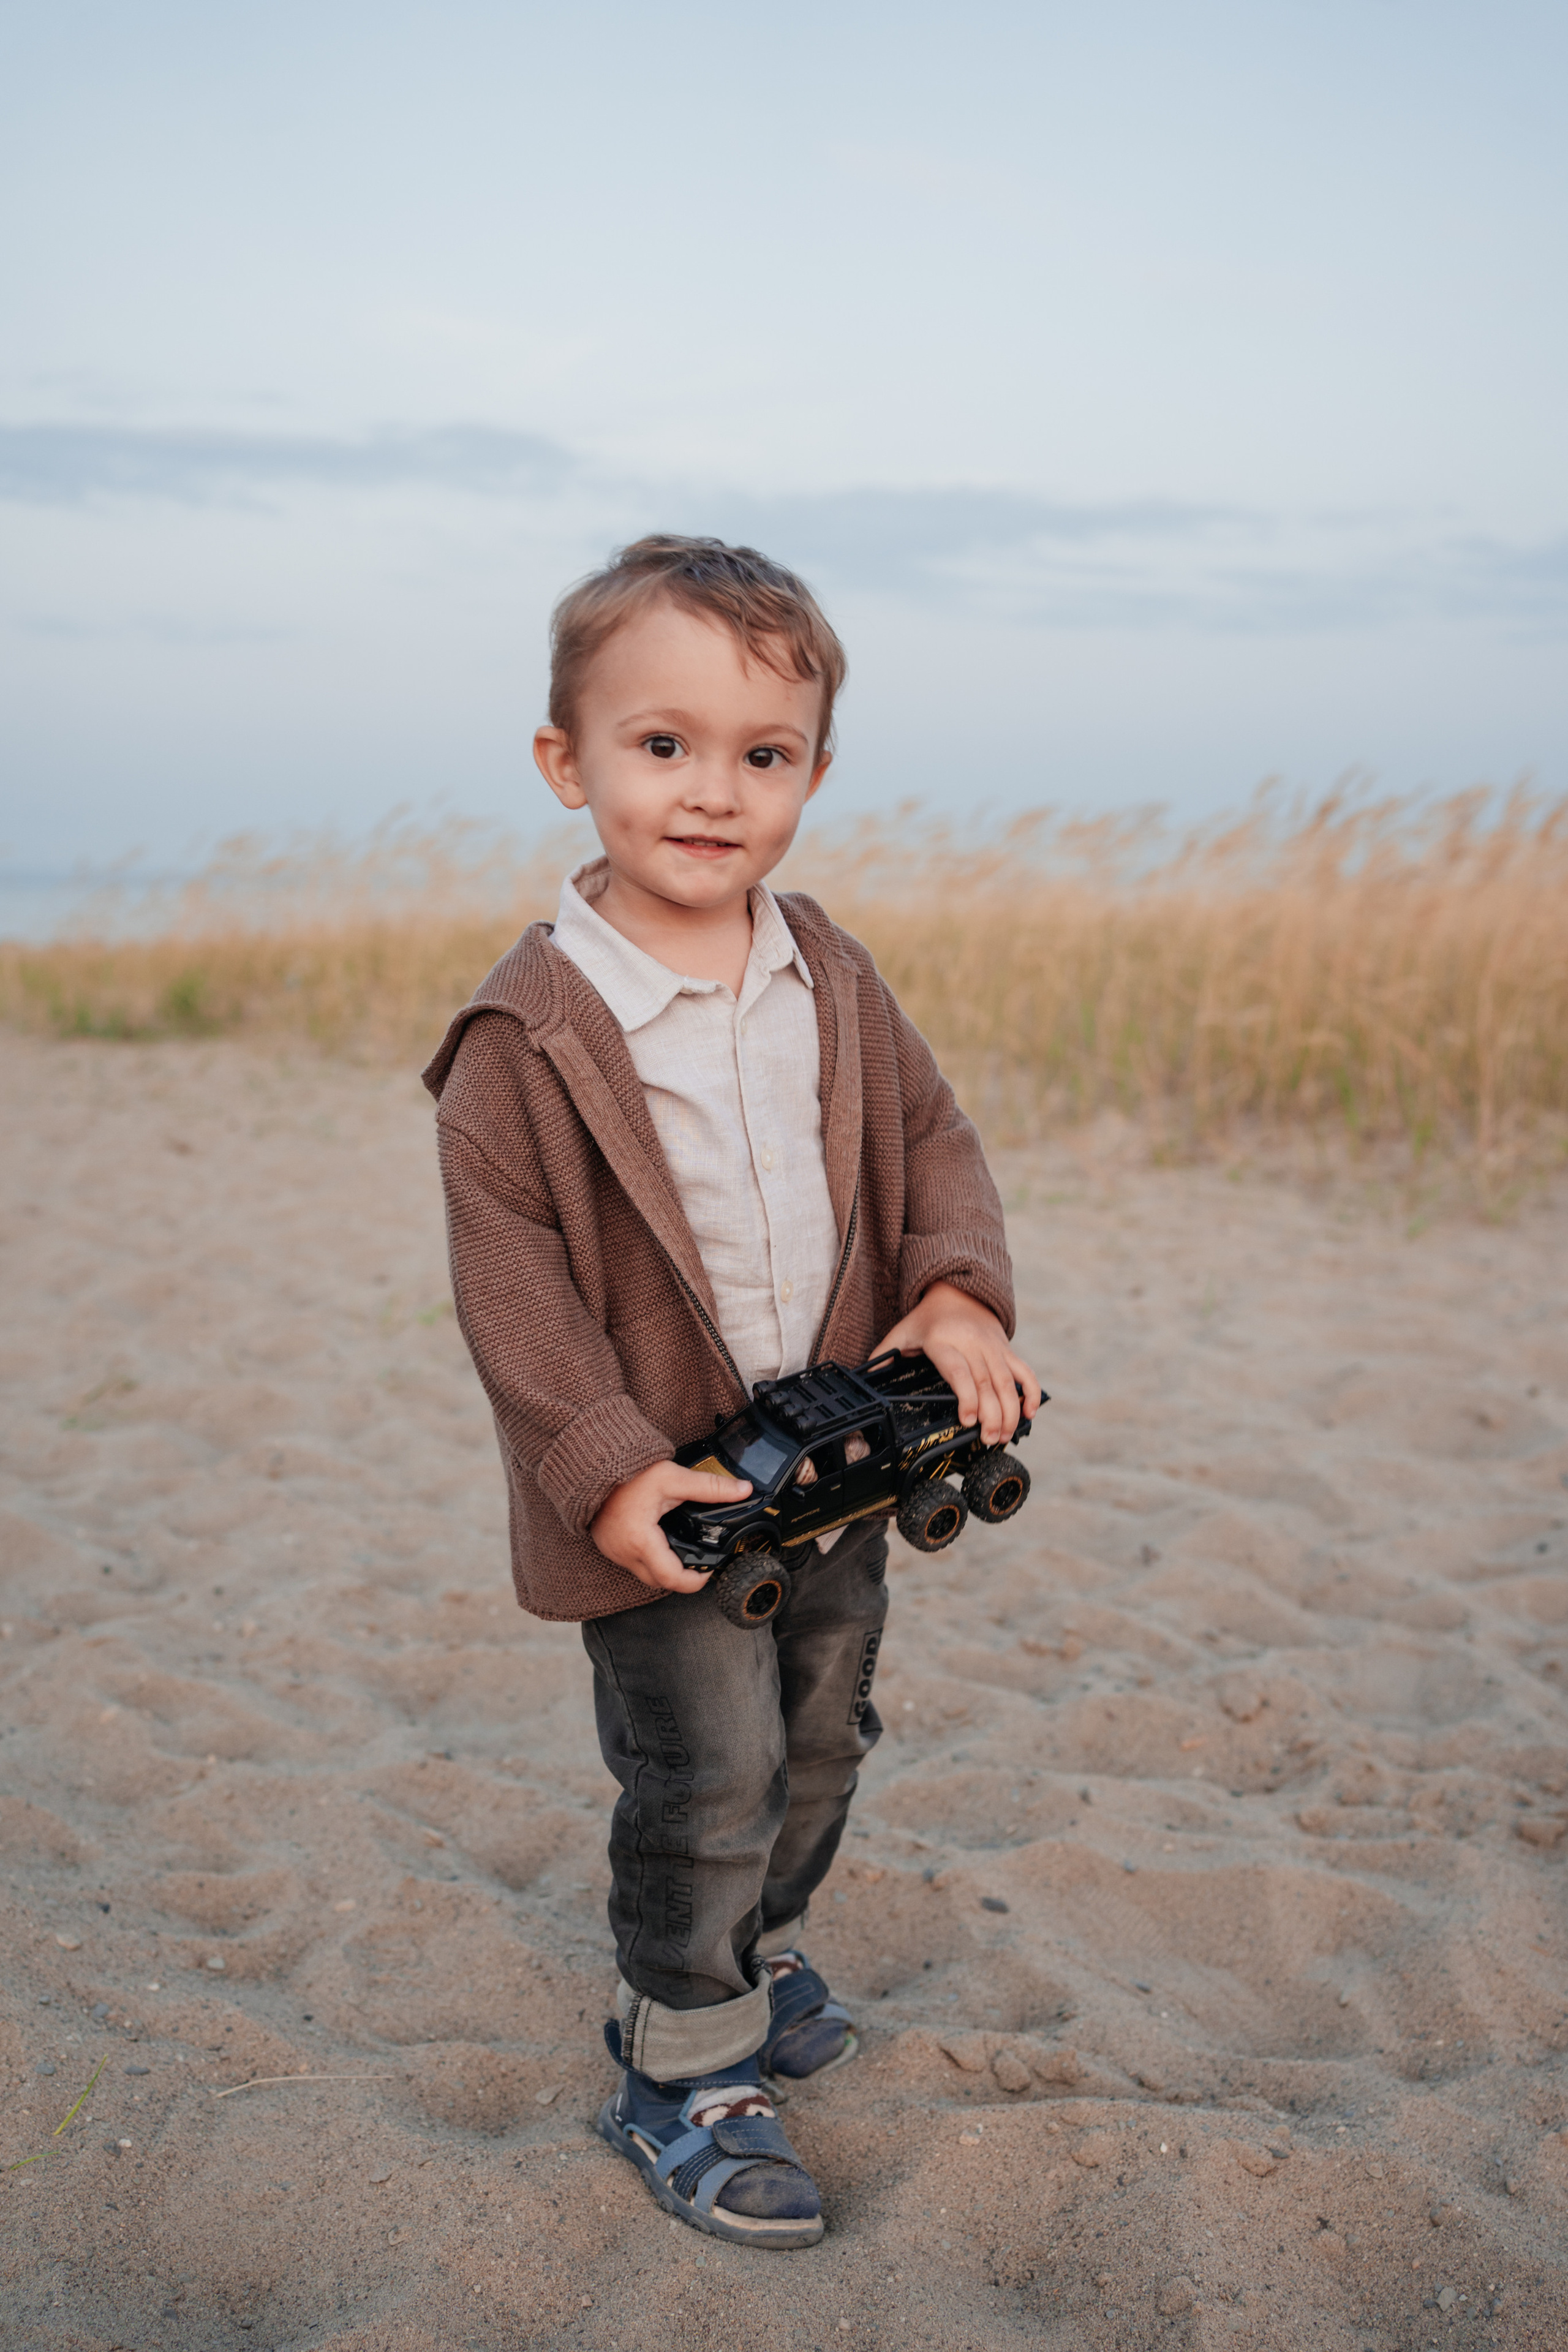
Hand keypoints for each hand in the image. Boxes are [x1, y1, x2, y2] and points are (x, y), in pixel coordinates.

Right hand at [590, 1460, 752, 1593]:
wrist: (595, 1465)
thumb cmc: (628, 1473)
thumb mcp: (673, 1477)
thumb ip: (710, 1487)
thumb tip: (742, 1490)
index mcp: (640, 1540)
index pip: (671, 1578)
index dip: (694, 1582)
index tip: (709, 1572)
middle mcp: (624, 1552)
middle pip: (659, 1582)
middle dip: (681, 1578)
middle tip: (700, 1563)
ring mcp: (613, 1551)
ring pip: (645, 1575)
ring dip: (665, 1569)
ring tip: (683, 1552)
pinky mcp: (609, 1546)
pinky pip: (633, 1564)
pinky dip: (650, 1559)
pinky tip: (661, 1543)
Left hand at [874, 1280, 1041, 1446]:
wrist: (958, 1289)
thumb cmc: (927, 1317)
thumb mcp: (902, 1330)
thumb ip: (884, 1353)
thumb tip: (865, 1376)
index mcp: (944, 1341)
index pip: (959, 1371)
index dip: (967, 1396)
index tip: (970, 1420)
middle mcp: (972, 1344)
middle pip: (986, 1382)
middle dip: (992, 1415)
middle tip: (989, 1441)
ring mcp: (993, 1347)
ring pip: (1007, 1381)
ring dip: (1010, 1411)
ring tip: (1005, 1437)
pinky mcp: (1006, 1349)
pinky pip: (1024, 1371)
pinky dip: (1030, 1392)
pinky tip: (1030, 1413)